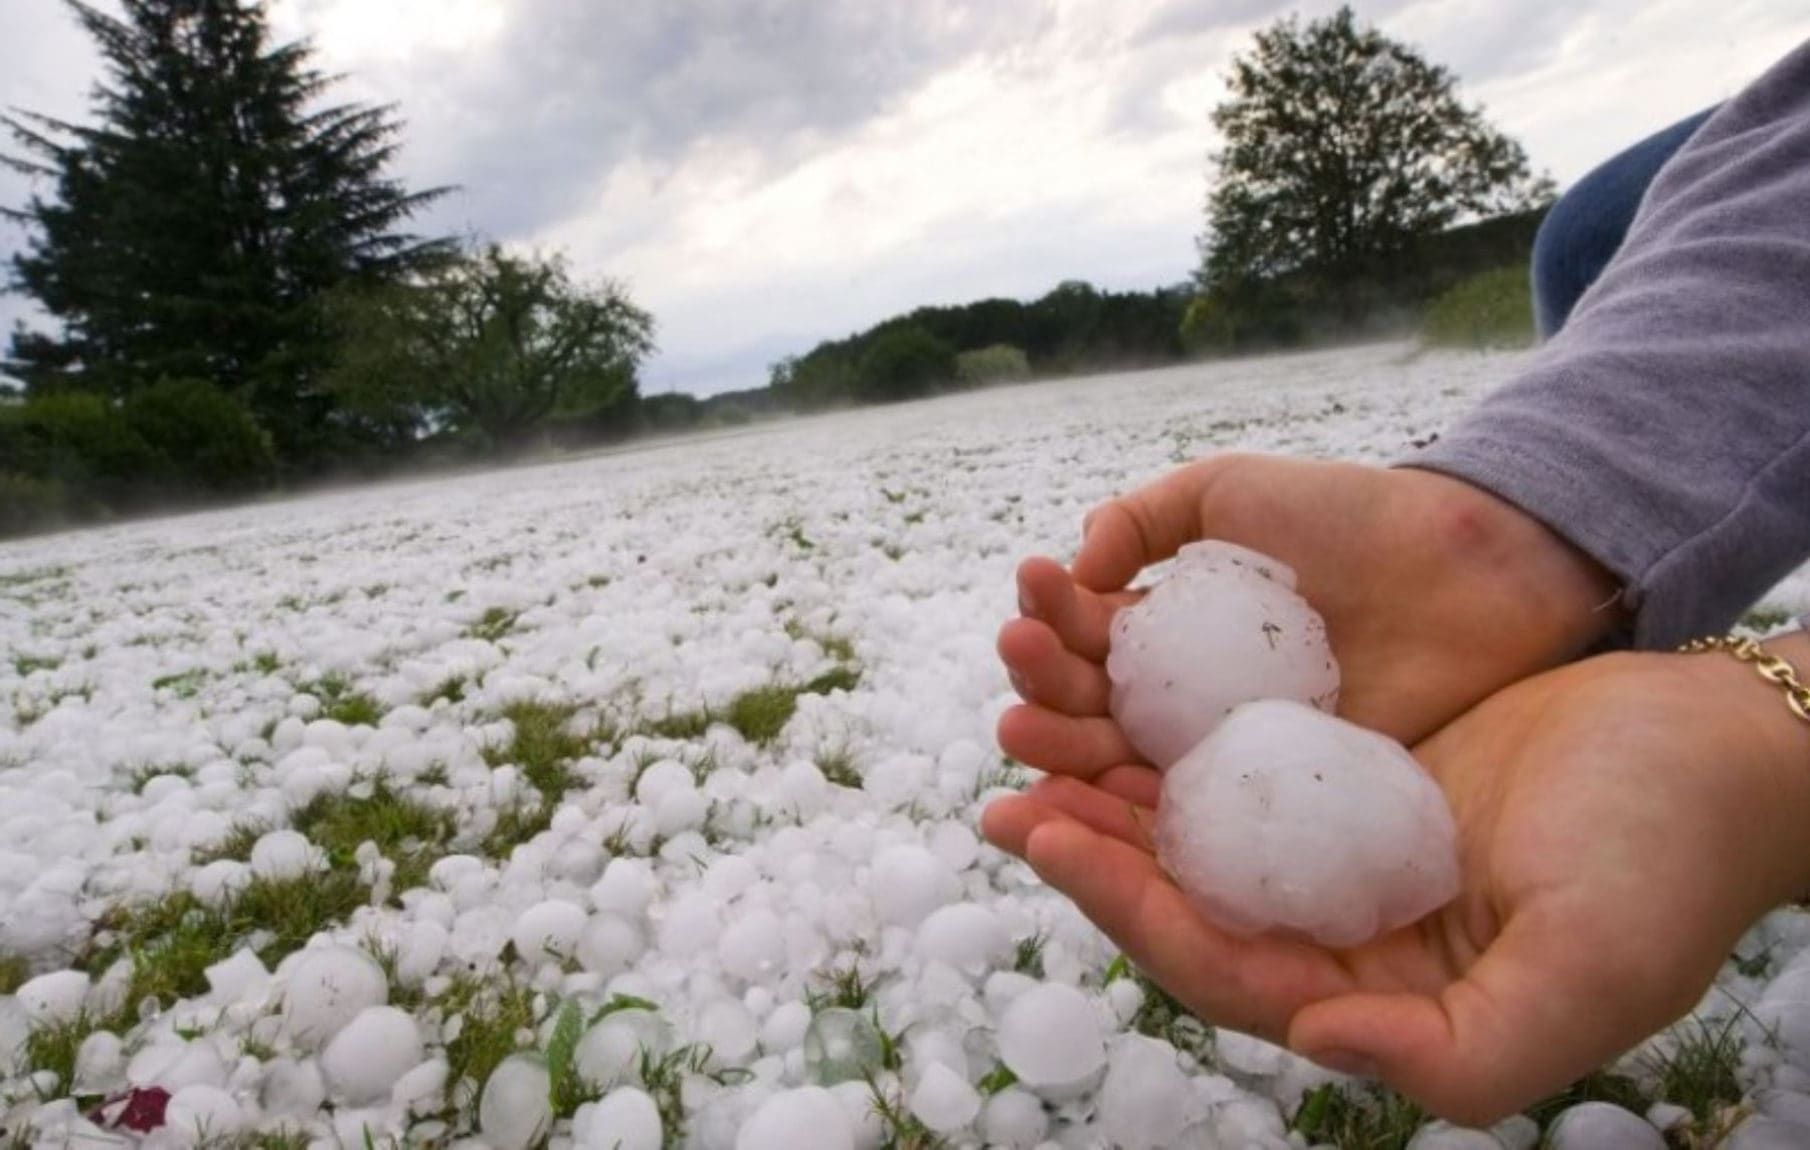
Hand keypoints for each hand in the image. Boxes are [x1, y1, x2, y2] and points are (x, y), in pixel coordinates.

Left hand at [983, 635, 1809, 1123]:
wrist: (1715, 754)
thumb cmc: (1671, 863)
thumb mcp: (1589, 970)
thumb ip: (1462, 1048)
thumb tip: (1313, 1038)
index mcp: (1378, 999)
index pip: (1218, 965)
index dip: (1124, 908)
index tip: (1045, 832)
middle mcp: (1342, 936)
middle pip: (1182, 899)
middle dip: (1087, 845)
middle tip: (1005, 783)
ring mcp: (1339, 855)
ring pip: (1196, 831)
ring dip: (1111, 783)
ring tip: (1032, 718)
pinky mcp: (1346, 781)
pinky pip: (1235, 765)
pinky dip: (1172, 732)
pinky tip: (1119, 686)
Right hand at [998, 455, 1622, 776]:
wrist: (1473, 572)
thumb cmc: (1355, 519)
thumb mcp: (1235, 490)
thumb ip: (1148, 517)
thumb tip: (1077, 563)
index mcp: (1172, 624)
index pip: (1087, 632)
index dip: (1050, 614)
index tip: (1032, 591)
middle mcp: (1187, 693)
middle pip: (1090, 700)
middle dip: (1041, 680)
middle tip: (1018, 660)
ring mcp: (1227, 749)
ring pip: (1123, 760)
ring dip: (1060, 745)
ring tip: (1021, 725)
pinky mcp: (1275, 795)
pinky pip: (1194, 811)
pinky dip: (1133, 810)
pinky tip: (1092, 793)